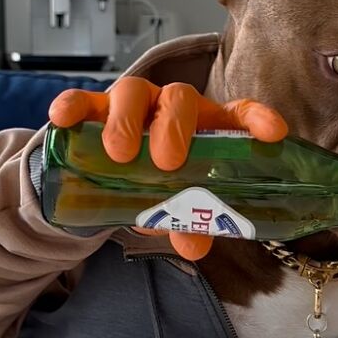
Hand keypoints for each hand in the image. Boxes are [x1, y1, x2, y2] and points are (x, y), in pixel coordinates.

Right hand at [49, 77, 286, 258]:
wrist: (103, 178)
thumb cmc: (154, 185)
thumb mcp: (174, 207)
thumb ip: (187, 224)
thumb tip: (194, 245)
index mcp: (205, 128)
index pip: (238, 114)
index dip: (257, 120)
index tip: (273, 133)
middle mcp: (171, 109)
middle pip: (179, 98)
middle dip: (175, 127)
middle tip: (167, 162)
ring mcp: (132, 106)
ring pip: (132, 92)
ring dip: (127, 120)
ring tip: (120, 154)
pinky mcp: (93, 110)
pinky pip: (83, 101)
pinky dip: (73, 107)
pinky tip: (64, 119)